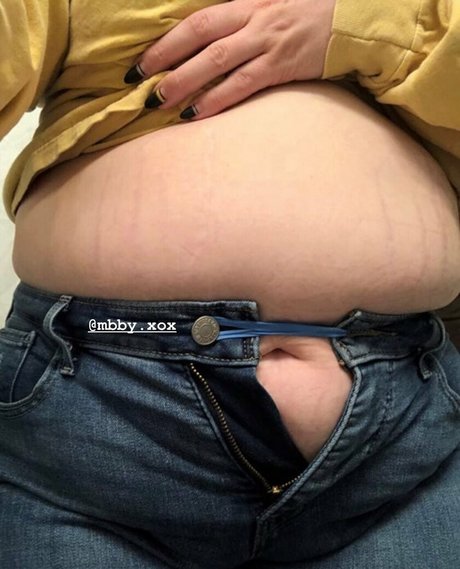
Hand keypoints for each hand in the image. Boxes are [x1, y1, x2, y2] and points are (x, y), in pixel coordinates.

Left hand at [124, 0, 336, 119]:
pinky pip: (243, 85)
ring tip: (160, 102)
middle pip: (199, 38)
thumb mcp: (269, 9)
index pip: (196, 22)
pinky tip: (197, 114)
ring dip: (185, 82)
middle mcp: (253, 19)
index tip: (140, 62)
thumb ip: (238, 23)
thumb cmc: (306, 16)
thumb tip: (205, 46)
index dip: (165, 41)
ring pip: (217, 62)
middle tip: (137, 82)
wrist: (351, 20)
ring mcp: (267, 42)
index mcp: (247, 3)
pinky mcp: (282, 66)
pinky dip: (218, 100)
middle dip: (164, 60)